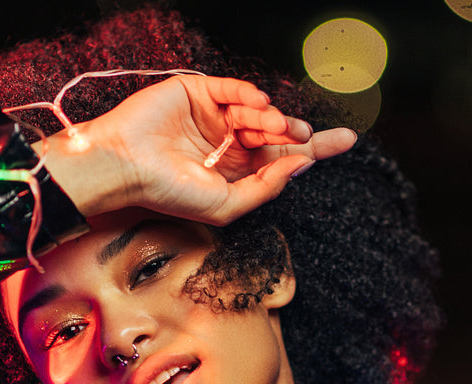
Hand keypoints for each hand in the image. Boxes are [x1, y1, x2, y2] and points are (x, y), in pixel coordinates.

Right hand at [39, 75, 355, 224]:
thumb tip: (300, 166)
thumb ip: (265, 189)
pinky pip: (232, 89)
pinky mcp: (197, 92)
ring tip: (280, 126)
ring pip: (257, 111)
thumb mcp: (226, 205)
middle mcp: (228, 142)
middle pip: (277, 132)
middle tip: (308, 135)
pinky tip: (260, 106)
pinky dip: (249, 94)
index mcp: (237, 170)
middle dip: (297, 133)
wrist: (126, 168)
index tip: (345, 140)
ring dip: (273, 118)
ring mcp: (213, 116)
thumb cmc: (169, 193)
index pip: (282, 157)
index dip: (313, 149)